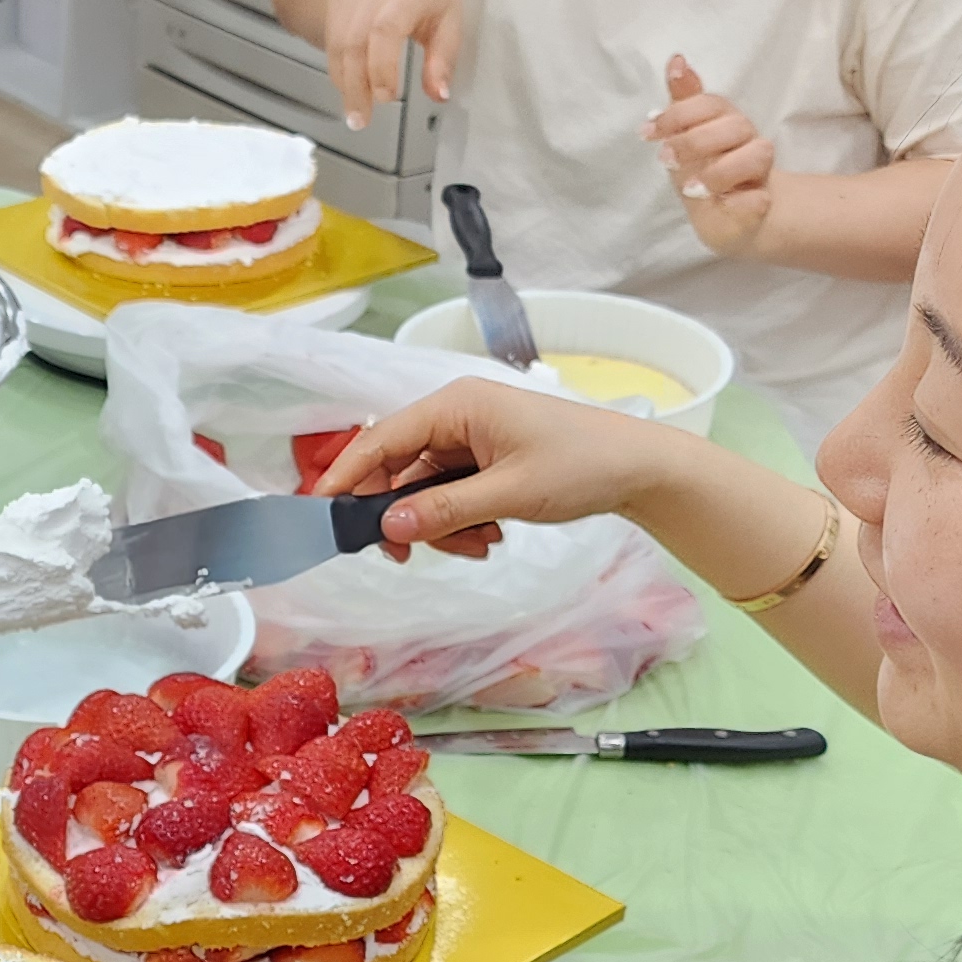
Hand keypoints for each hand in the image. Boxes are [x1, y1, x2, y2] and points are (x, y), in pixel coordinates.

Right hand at [312, 376, 694, 555]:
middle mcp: (456, 415)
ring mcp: (470, 438)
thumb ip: (443, 510)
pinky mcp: (484, 459)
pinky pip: (449, 494)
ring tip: (481, 544)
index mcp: (456, 405)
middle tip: (410, 556)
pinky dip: (460, 522)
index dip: (348, 476)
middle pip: (398, 469)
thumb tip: (386, 528)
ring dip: (440, 526)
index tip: (322, 513)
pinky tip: (490, 536)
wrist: (640, 469)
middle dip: (405, 515)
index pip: (381, 438)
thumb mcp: (509, 494)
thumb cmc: (581, 466)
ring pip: (423, 490)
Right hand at [315, 0, 468, 129]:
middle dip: (356, 86)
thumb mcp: (450, 14)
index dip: (381, 67)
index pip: (385, 30)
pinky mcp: (334, 1)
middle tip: (362, 120)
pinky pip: (331, 41)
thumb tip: (439, 94)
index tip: (387, 97)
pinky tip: (348, 89)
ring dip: (344, 83)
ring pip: (338, 44)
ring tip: (355, 114)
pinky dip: (338, 70)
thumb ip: (444, 56)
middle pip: (354, 41)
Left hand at [643, 58, 773, 257]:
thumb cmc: (703, 169)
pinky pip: (759, 199)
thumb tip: (677, 59)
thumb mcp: (685, 135)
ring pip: (756, 156)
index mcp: (725, 120)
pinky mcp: (763, 202)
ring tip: (690, 189)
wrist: (726, 216)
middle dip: (695, 142)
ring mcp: (759, 171)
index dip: (679, 114)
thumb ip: (684, 100)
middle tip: (666, 159)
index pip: (710, 104)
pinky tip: (720, 204)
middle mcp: (747, 140)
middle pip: (735, 126)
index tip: (647, 132)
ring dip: (720, 171)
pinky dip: (740, 202)